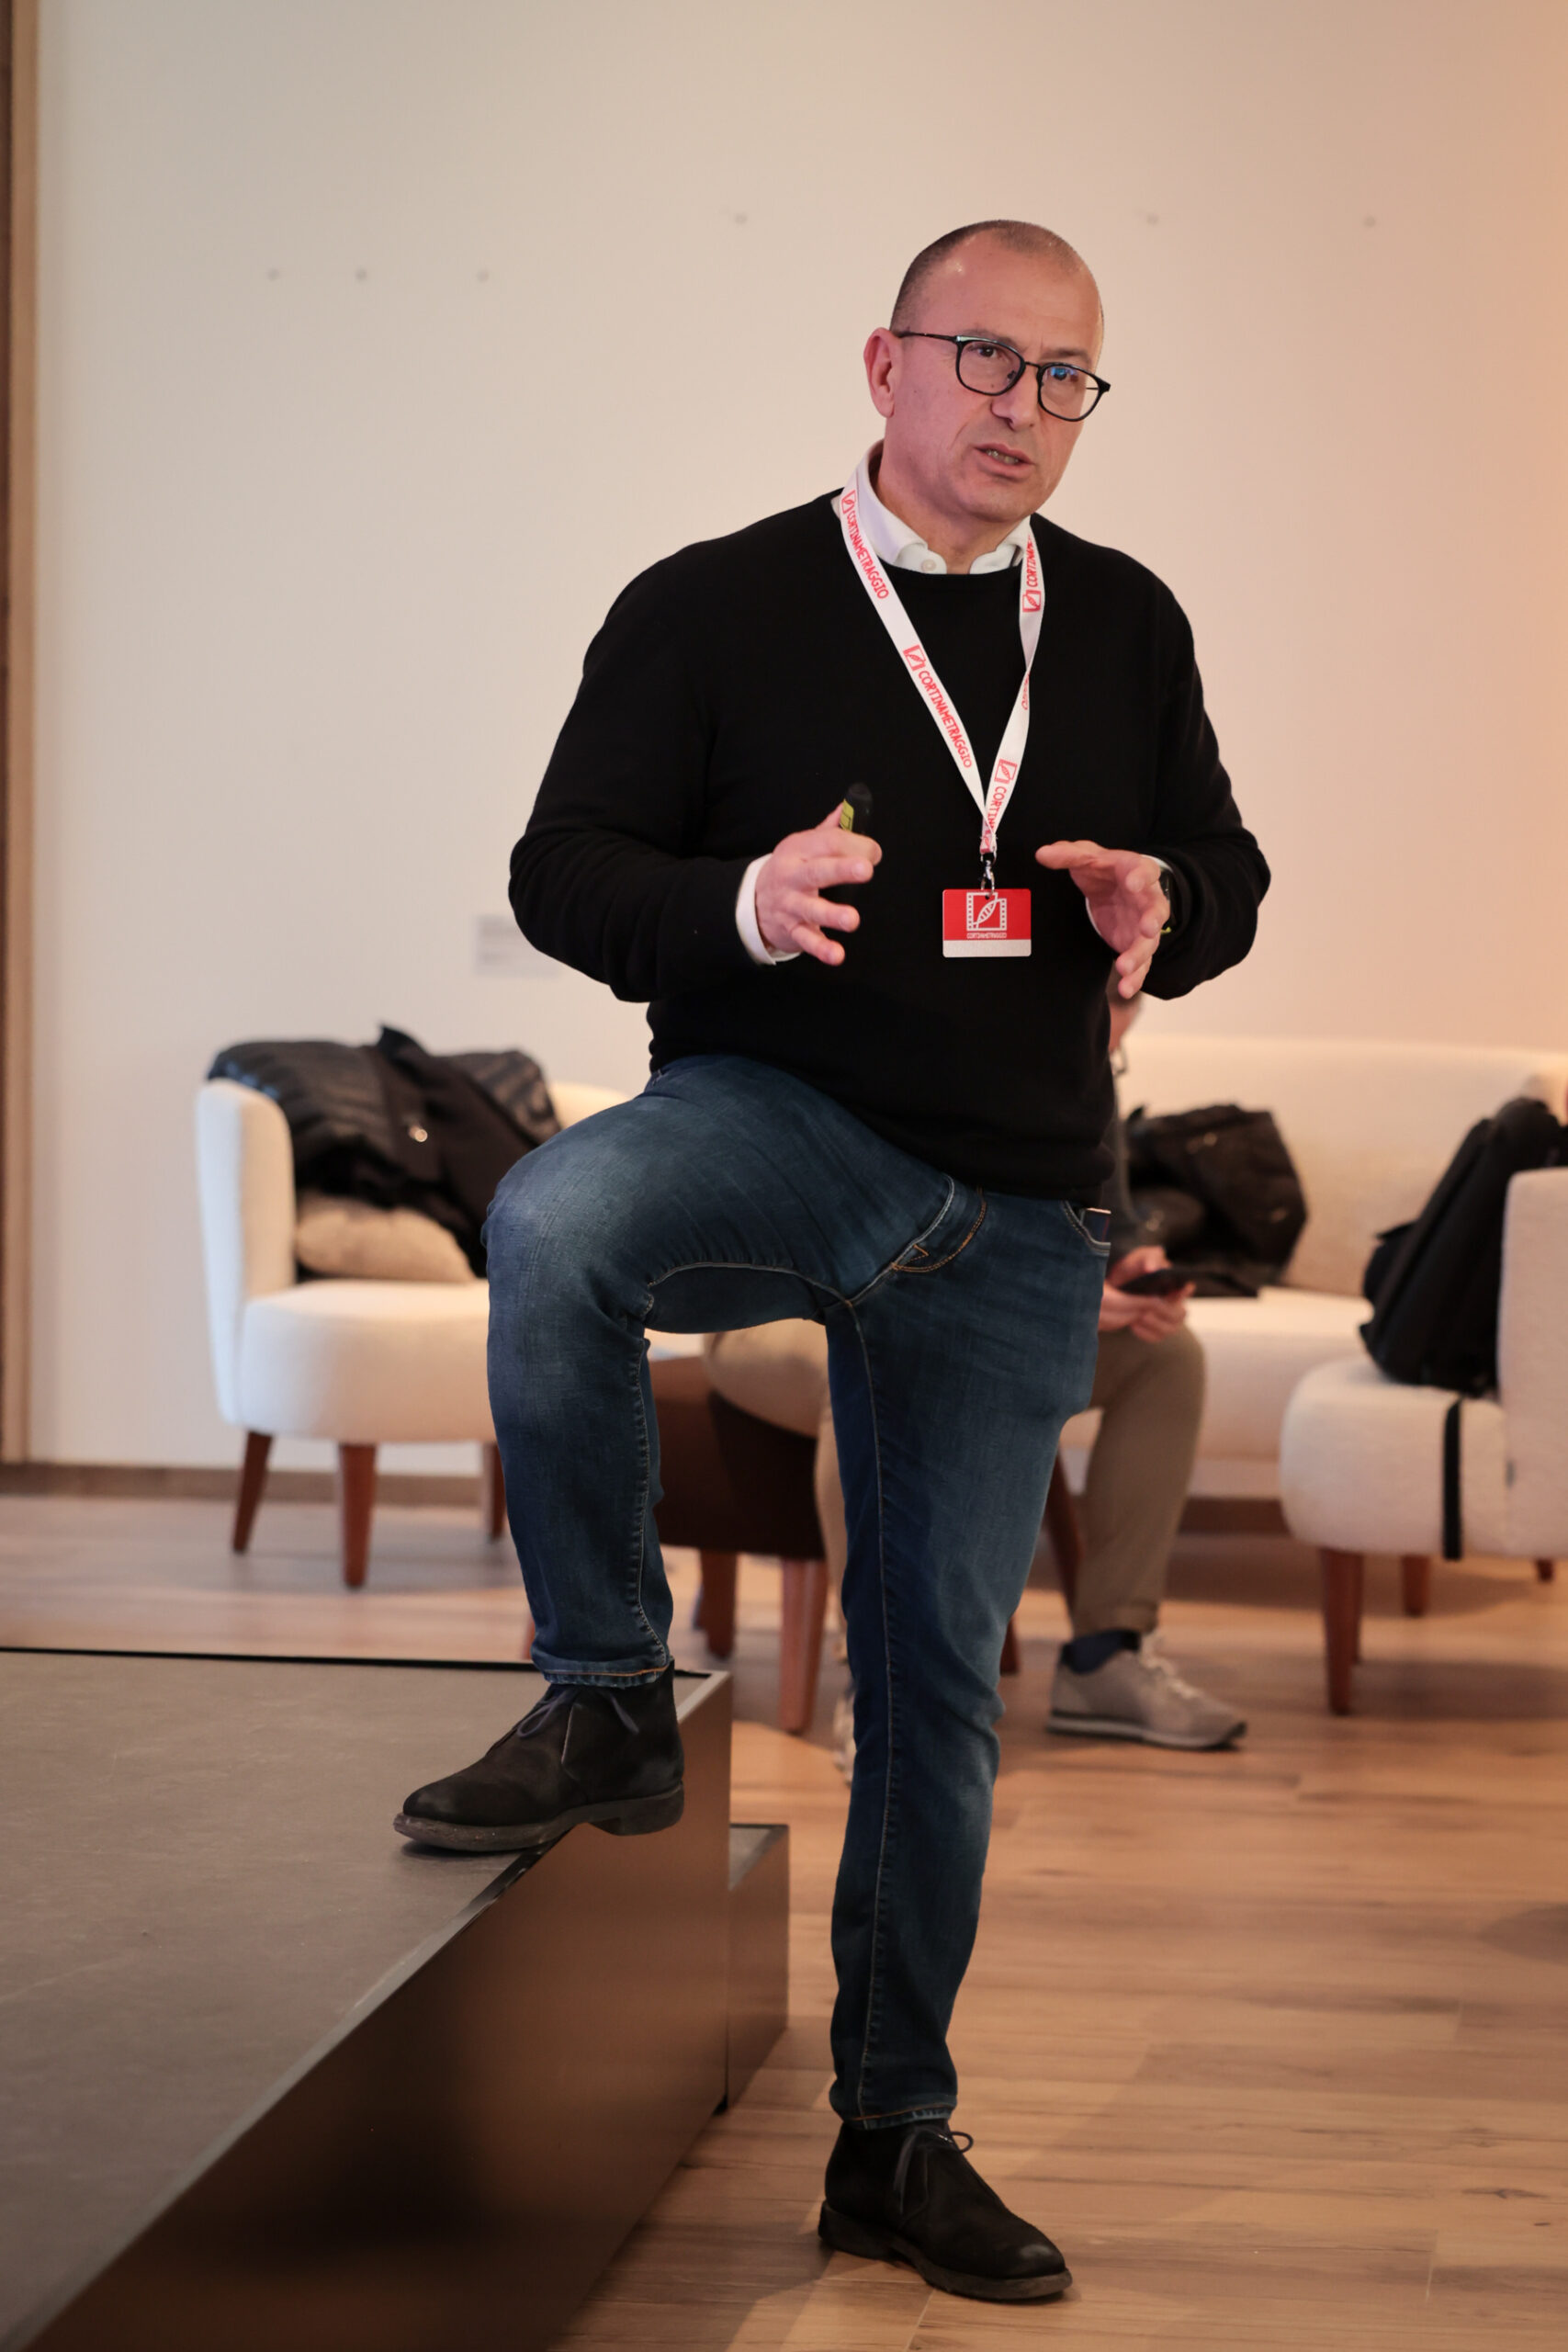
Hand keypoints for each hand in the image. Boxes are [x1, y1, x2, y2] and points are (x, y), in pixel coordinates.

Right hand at [755, 805, 881, 965]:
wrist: (752, 902)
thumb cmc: (790, 869)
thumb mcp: (803, 845)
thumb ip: (829, 830)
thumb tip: (850, 806)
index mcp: (799, 850)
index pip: (828, 842)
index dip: (854, 845)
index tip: (874, 853)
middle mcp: (793, 876)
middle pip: (817, 871)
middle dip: (841, 869)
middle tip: (865, 870)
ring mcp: (791, 905)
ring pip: (811, 909)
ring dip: (832, 914)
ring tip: (852, 919)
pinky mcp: (792, 930)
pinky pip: (807, 940)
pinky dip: (821, 949)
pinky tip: (837, 955)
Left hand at [1035, 839, 1165, 998]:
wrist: (1115, 887)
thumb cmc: (1104, 870)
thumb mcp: (1087, 857)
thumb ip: (1068, 854)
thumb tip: (1042, 854)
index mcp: (1135, 871)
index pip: (1143, 871)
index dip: (1140, 877)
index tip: (1133, 883)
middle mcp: (1146, 900)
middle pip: (1156, 910)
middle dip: (1153, 920)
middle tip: (1147, 929)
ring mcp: (1143, 925)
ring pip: (1148, 942)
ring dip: (1139, 956)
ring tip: (1124, 967)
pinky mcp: (1135, 945)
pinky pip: (1140, 964)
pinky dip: (1134, 977)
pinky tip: (1124, 990)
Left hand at [1099, 1245, 1191, 1341]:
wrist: (1116, 1284)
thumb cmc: (1133, 1268)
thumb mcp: (1140, 1257)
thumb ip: (1149, 1257)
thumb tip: (1151, 1268)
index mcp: (1175, 1283)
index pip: (1187, 1289)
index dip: (1182, 1292)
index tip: (1173, 1291)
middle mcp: (1175, 1302)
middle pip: (1180, 1314)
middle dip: (1165, 1312)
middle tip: (1148, 1306)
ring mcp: (1166, 1317)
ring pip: (1170, 1328)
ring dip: (1155, 1324)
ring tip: (1139, 1315)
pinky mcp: (1154, 1328)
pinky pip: (1156, 1337)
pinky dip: (1146, 1333)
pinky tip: (1133, 1324)